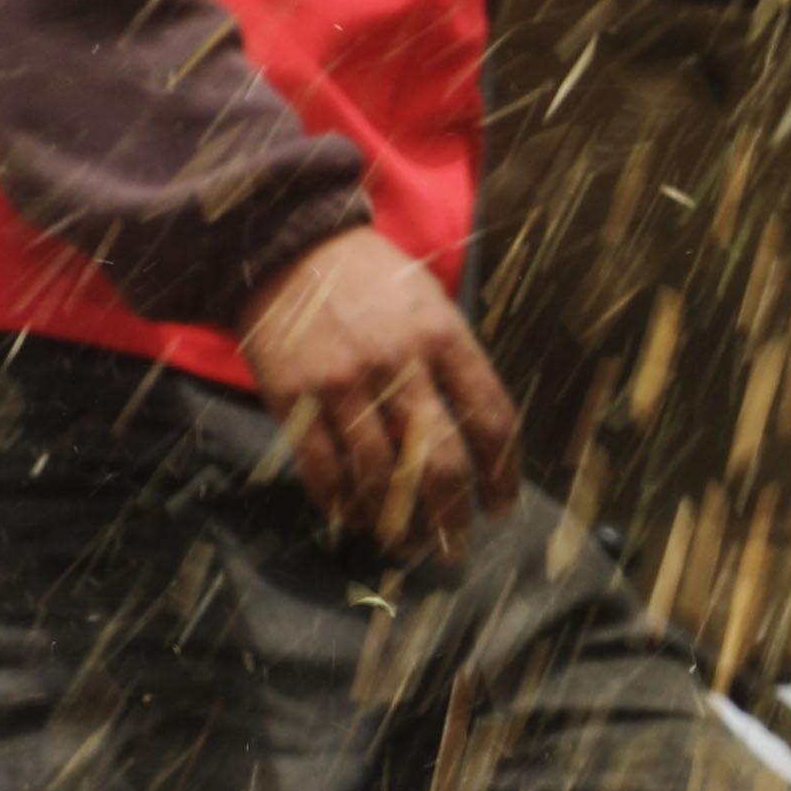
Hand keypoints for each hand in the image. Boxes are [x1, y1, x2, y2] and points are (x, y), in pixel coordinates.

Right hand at [237, 227, 519, 557]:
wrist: (286, 245)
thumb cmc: (368, 277)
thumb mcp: (428, 302)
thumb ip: (453, 361)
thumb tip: (478, 436)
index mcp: (443, 336)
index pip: (491, 417)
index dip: (503, 472)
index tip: (501, 505)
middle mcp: (399, 364)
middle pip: (440, 461)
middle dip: (453, 516)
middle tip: (456, 545)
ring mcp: (343, 384)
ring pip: (380, 477)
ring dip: (396, 522)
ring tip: (405, 545)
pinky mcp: (294, 398)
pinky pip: (323, 469)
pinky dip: (341, 504)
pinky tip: (354, 520)